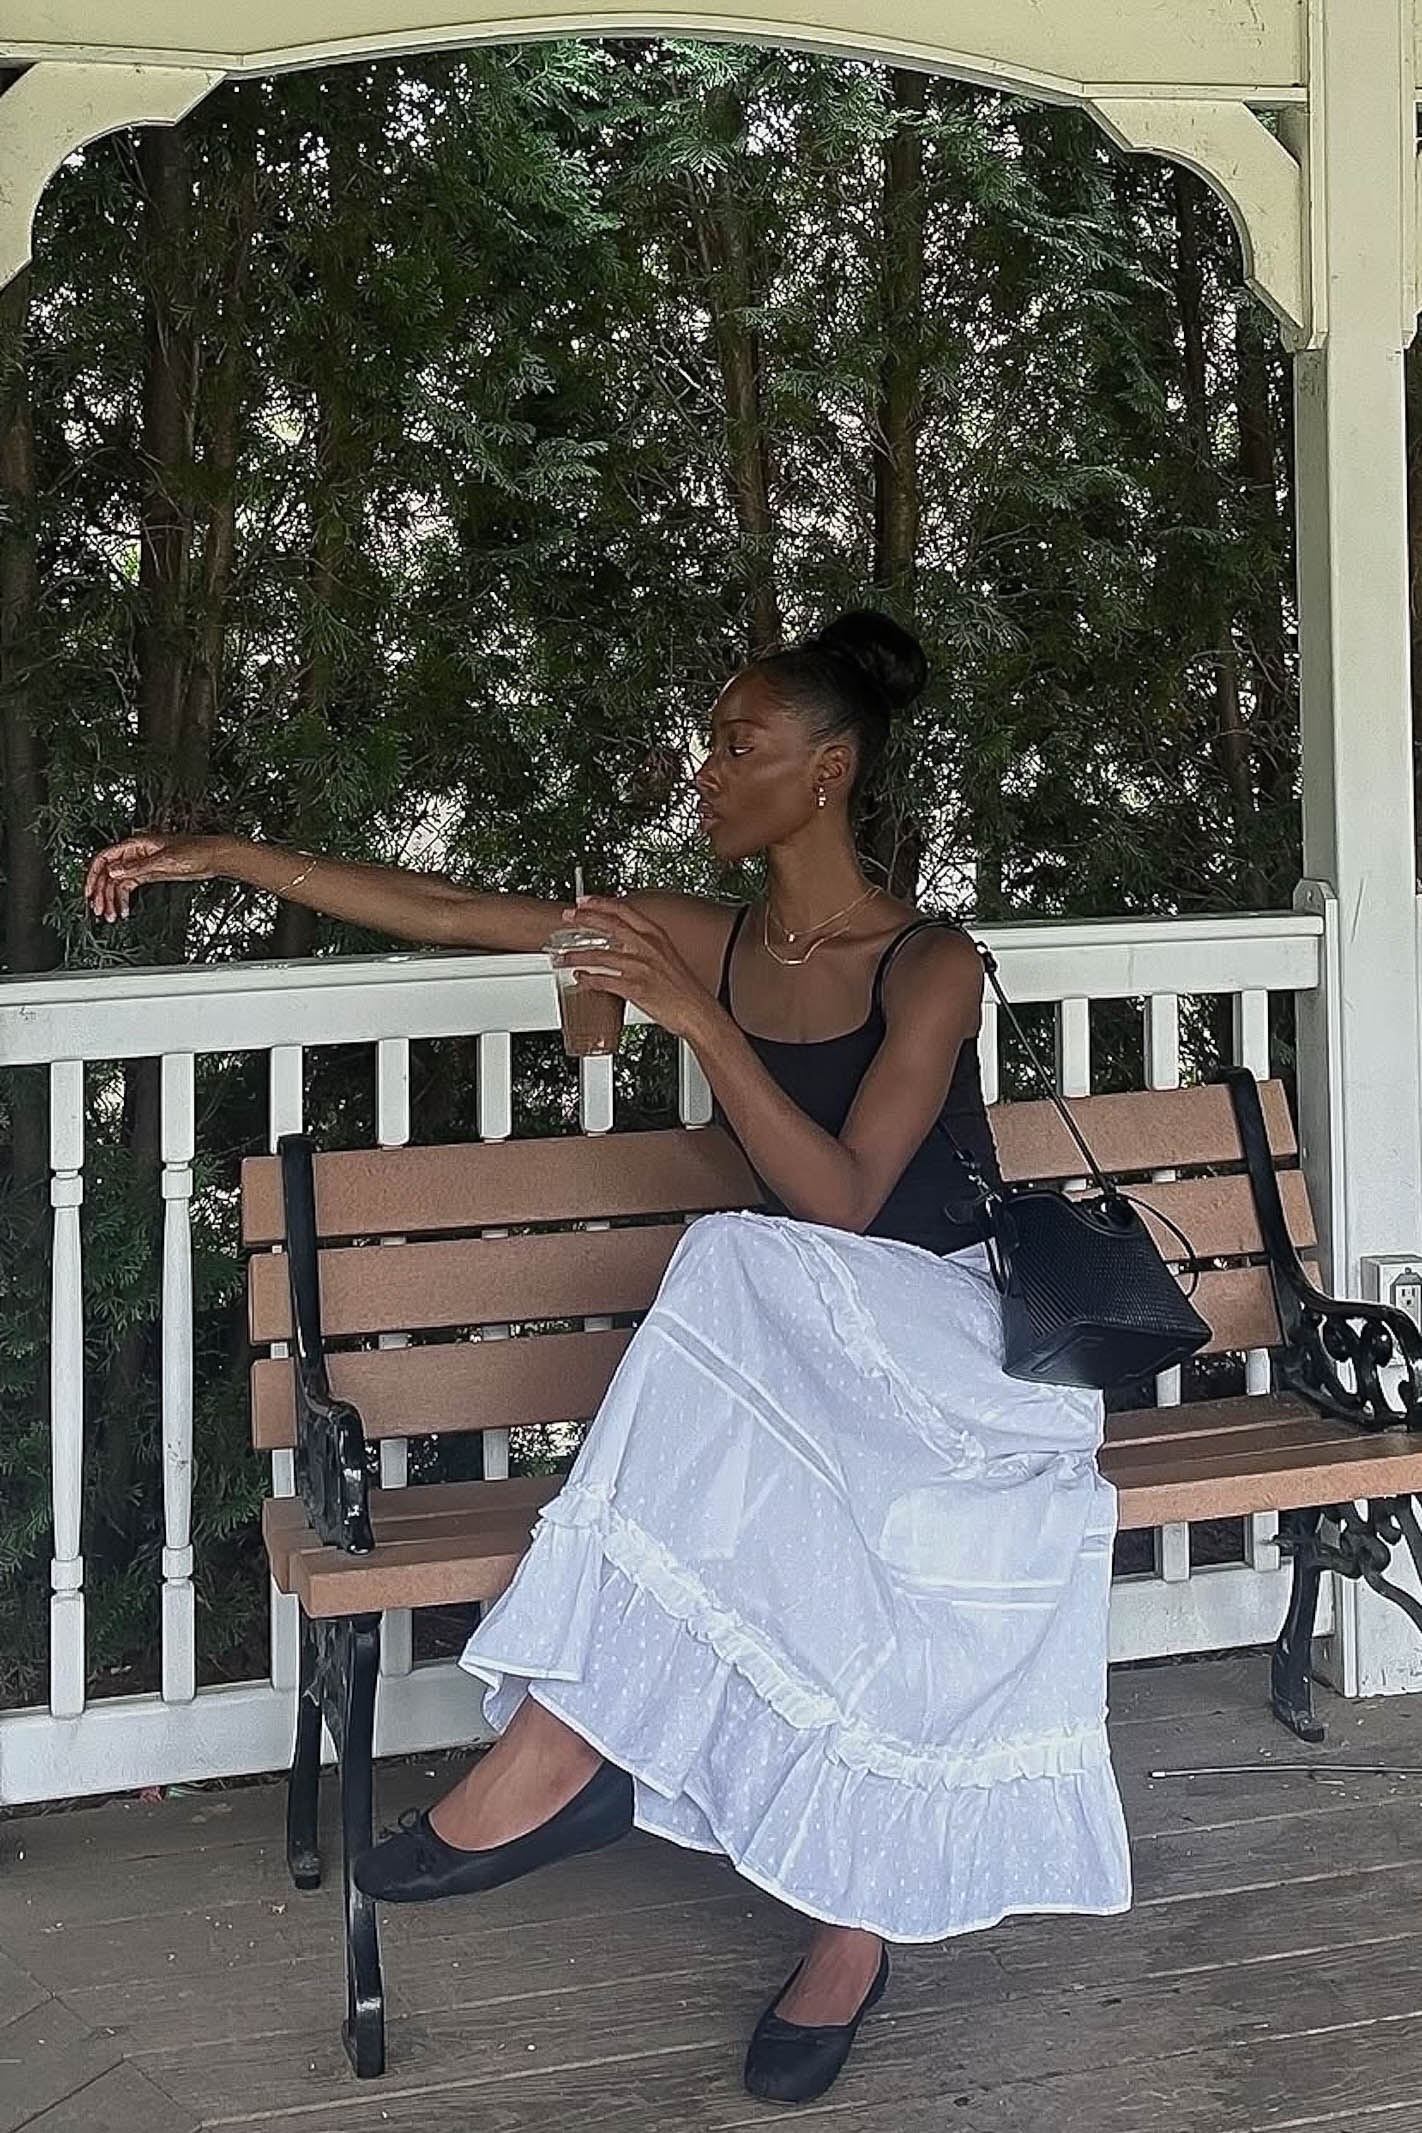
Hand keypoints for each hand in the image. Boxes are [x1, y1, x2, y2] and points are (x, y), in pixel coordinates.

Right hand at [84, 832, 228, 922]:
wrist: (212, 857)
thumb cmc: (194, 851)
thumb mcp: (163, 861)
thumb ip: (137, 867)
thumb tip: (114, 872)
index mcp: (135, 844)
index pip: (104, 859)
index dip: (93, 876)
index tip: (89, 892)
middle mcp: (135, 854)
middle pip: (108, 873)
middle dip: (101, 892)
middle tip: (98, 909)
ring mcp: (142, 865)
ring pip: (117, 883)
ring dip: (111, 899)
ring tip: (110, 916)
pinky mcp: (149, 874)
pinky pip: (129, 887)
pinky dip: (124, 900)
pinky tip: (123, 911)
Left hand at [553, 896, 715, 1041]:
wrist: (699, 1012)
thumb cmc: (684, 989)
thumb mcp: (667, 958)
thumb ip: (646, 947)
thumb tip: (624, 944)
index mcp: (656, 936)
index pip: (624, 910)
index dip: (601, 903)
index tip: (584, 901)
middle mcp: (648, 947)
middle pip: (609, 925)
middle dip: (584, 919)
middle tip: (567, 917)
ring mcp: (641, 967)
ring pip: (600, 955)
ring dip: (576, 955)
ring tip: (563, 957)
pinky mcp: (635, 988)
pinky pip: (604, 981)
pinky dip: (588, 980)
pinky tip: (580, 980)